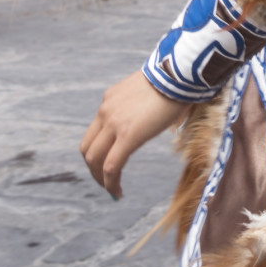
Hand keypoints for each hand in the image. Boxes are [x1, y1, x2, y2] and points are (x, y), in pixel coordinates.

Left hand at [81, 69, 185, 198]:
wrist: (178, 74)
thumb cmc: (172, 82)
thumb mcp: (147, 92)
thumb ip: (141, 106)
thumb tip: (152, 118)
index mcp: (109, 100)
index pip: (94, 132)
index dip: (97, 151)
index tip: (108, 163)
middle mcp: (105, 111)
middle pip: (88, 148)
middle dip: (93, 169)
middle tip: (105, 181)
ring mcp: (113, 123)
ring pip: (95, 160)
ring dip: (100, 179)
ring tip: (112, 190)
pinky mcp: (127, 135)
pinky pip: (111, 166)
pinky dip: (110, 183)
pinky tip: (118, 192)